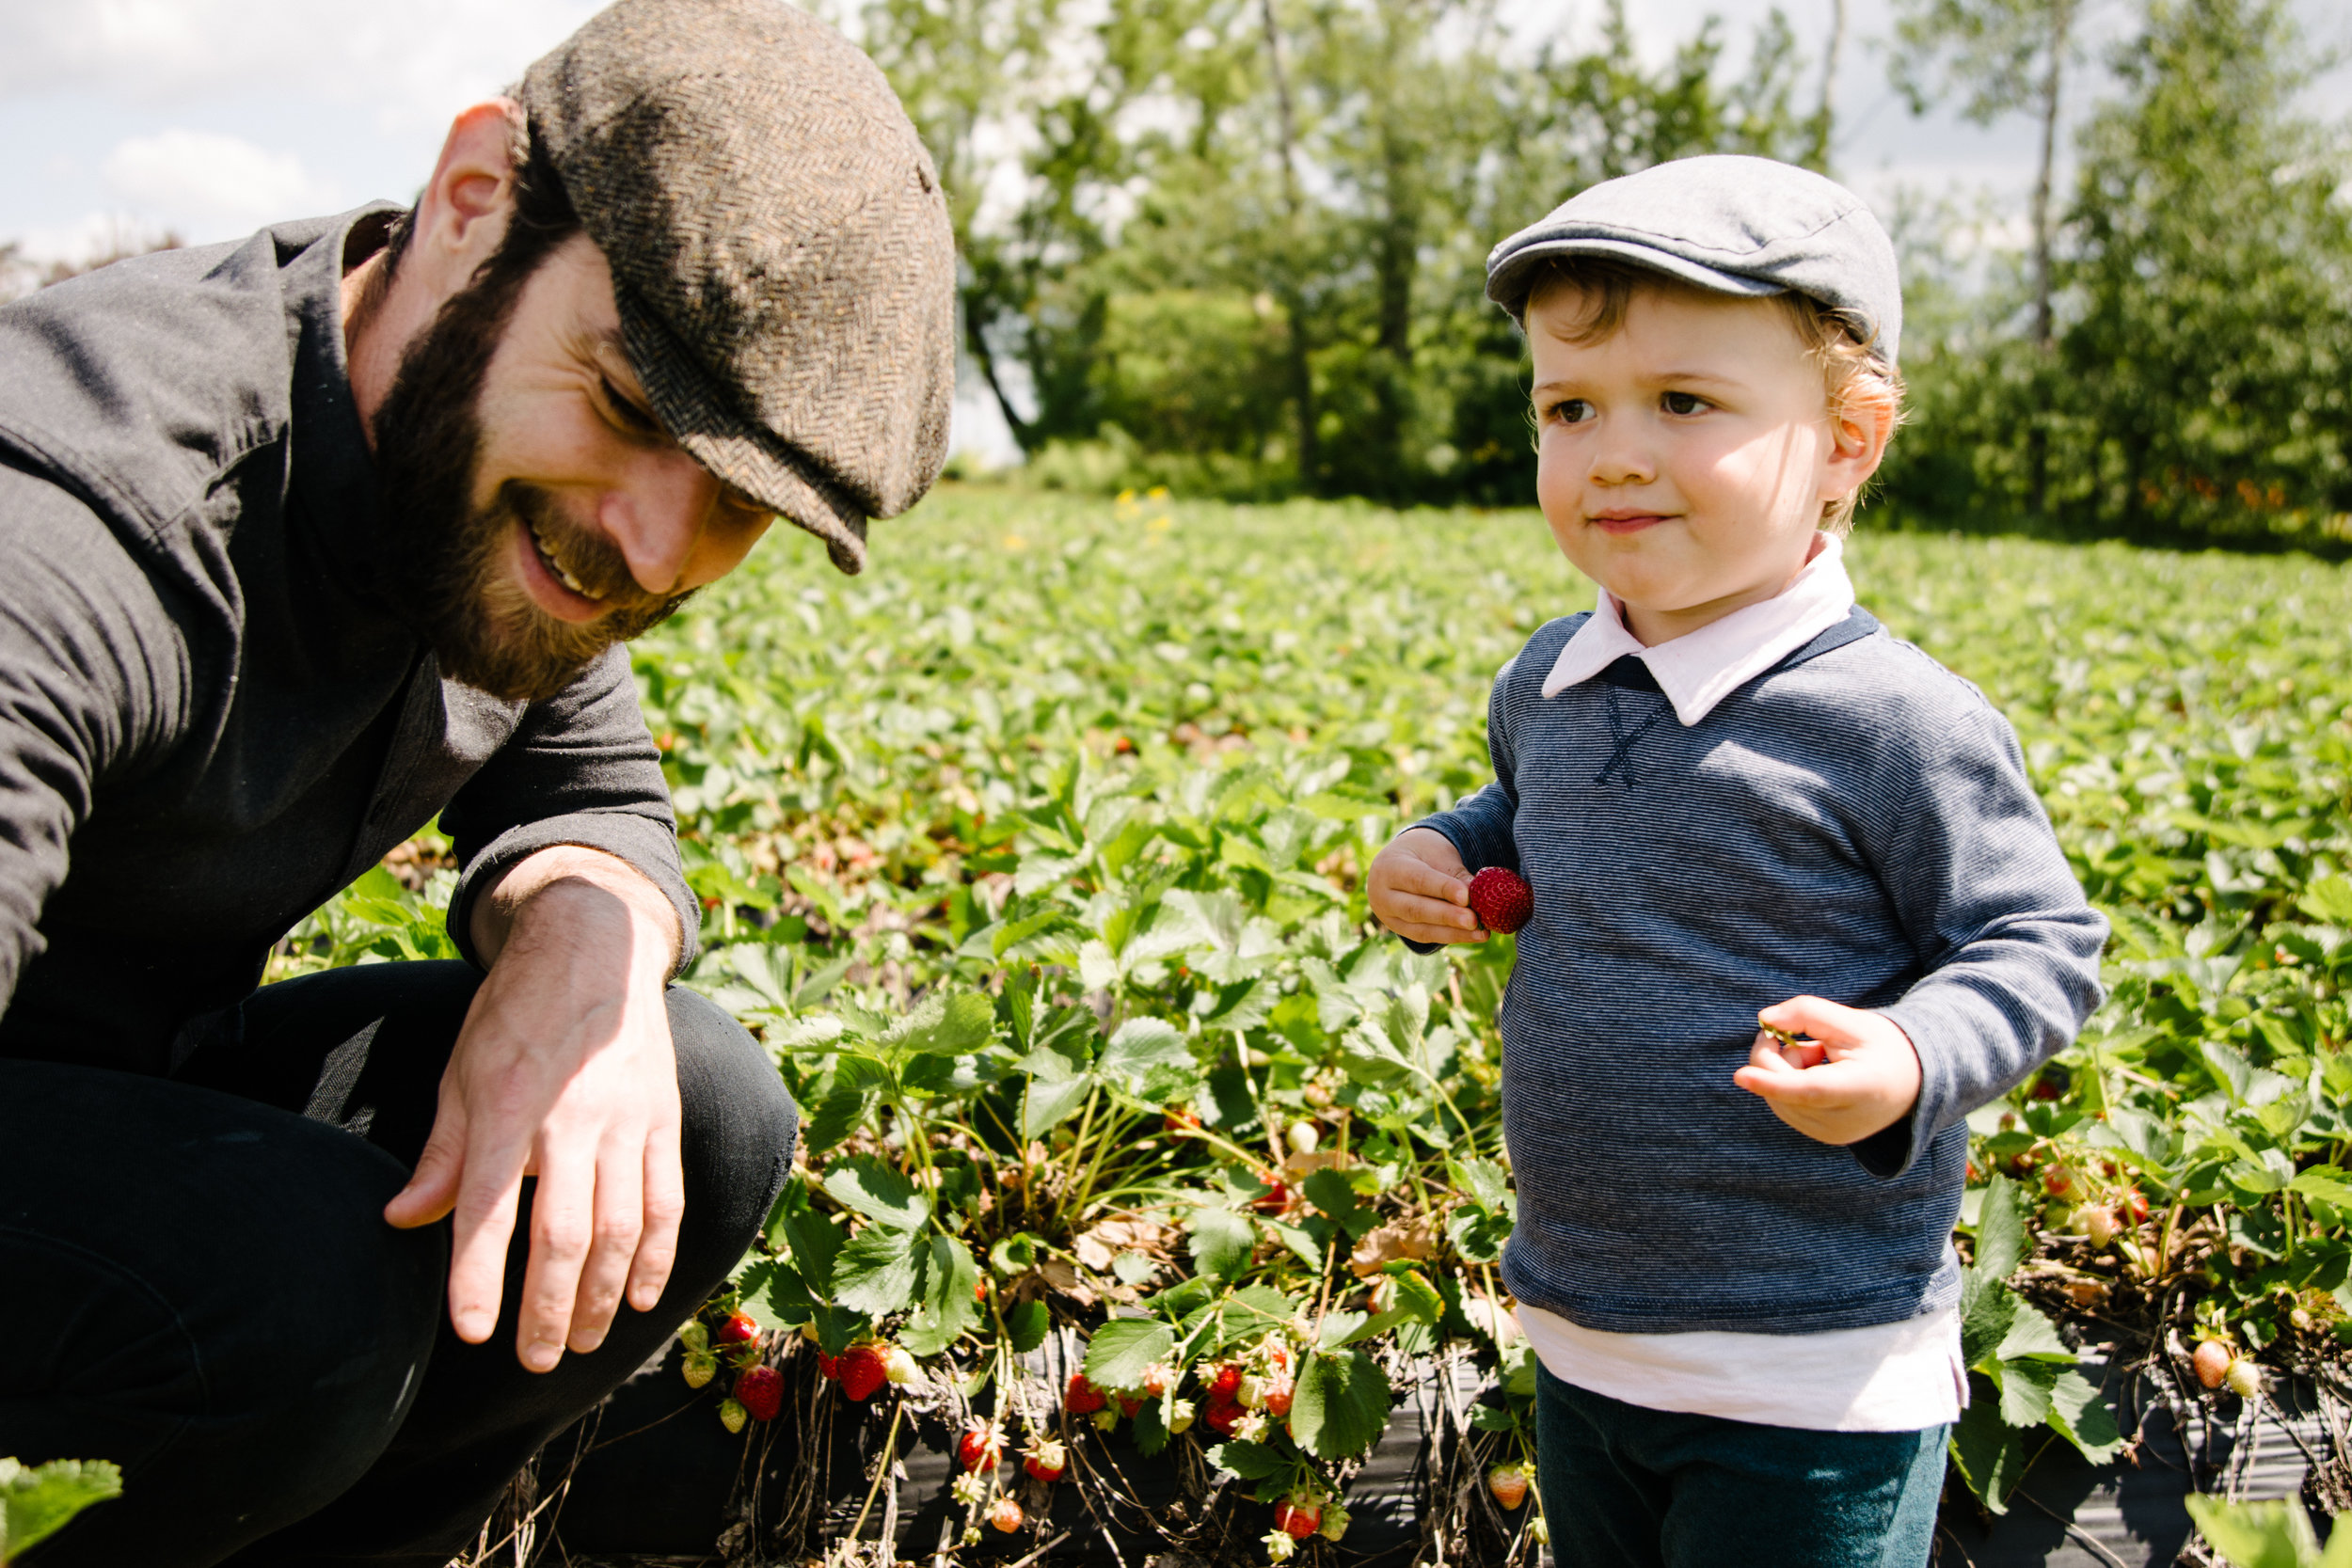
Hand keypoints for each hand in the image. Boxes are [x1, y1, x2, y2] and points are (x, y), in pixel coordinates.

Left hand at [383, 847, 685, 1371]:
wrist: (595, 946)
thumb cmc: (515, 1014)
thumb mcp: (462, 1072)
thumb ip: (442, 1154)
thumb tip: (402, 1221)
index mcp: (507, 1107)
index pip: (489, 1209)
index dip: (479, 1275)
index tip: (471, 1331)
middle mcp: (571, 1118)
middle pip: (564, 1235)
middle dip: (549, 1309)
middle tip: (536, 1360)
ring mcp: (626, 1120)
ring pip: (620, 1227)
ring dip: (602, 1294)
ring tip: (584, 1341)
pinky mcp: (662, 1118)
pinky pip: (665, 1199)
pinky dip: (655, 1255)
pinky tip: (639, 1297)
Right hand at [1367, 827, 1484, 944]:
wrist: (1399, 862)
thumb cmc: (1422, 854)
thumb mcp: (1437, 854)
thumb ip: (1456, 874)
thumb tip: (1479, 895)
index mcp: (1389, 867)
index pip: (1417, 880)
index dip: (1442, 889)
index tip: (1466, 896)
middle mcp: (1382, 895)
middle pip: (1416, 909)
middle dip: (1448, 916)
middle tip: (1474, 920)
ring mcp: (1388, 917)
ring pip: (1421, 929)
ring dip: (1453, 932)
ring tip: (1481, 933)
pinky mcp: (1400, 930)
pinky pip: (1426, 937)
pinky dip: (1451, 936)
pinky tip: (1473, 936)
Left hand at [1732, 995, 1921, 1146]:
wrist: (1913, 1083)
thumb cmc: (1883, 1047)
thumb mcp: (1853, 1021)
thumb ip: (1808, 1012)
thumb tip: (1765, 1019)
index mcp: (1861, 1088)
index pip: (1810, 1090)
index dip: (1773, 1081)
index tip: (1740, 1075)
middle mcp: (1843, 1121)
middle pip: (1783, 1087)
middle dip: (1780, 1055)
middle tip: (1806, 1039)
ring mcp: (1831, 1134)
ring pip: (1777, 1096)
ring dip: (1786, 1069)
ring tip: (1821, 1058)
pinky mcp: (1822, 1137)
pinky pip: (1785, 1106)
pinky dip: (1790, 1084)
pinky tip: (1819, 1074)